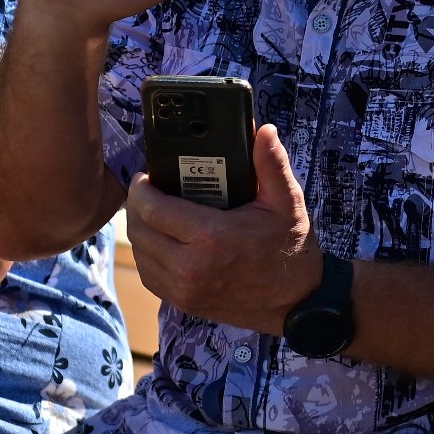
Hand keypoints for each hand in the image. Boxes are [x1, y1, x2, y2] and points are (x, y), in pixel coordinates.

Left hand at [124, 125, 319, 334]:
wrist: (297, 301)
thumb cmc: (290, 247)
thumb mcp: (286, 201)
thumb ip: (271, 164)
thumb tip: (264, 130)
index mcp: (211, 237)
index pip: (153, 208)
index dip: (141, 188)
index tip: (146, 175)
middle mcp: (190, 266)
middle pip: (139, 230)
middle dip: (137, 205)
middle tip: (148, 190)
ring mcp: (184, 289)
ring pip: (140, 254)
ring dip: (140, 230)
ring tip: (152, 212)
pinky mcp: (184, 303)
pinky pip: (149, 275)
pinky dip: (148, 255)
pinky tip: (160, 240)